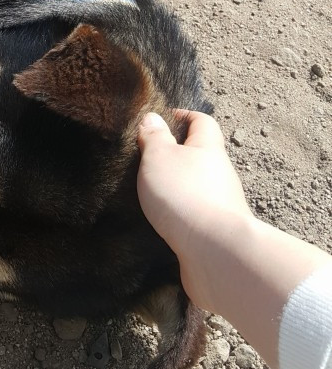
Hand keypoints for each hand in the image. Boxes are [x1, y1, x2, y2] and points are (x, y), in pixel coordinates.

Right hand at [137, 109, 254, 310]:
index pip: (202, 121)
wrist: (215, 253)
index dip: (183, 116)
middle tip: (146, 159)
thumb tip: (153, 117)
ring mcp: (221, 205)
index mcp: (208, 149)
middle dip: (177, 155)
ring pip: (198, 187)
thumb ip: (154, 136)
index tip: (161, 120)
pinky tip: (161, 222)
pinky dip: (180, 214)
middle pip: (200, 155)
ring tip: (149, 193)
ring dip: (178, 187)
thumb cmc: (185, 194)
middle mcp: (220, 174)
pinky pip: (196, 215)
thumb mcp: (159, 156)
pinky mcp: (216, 232)